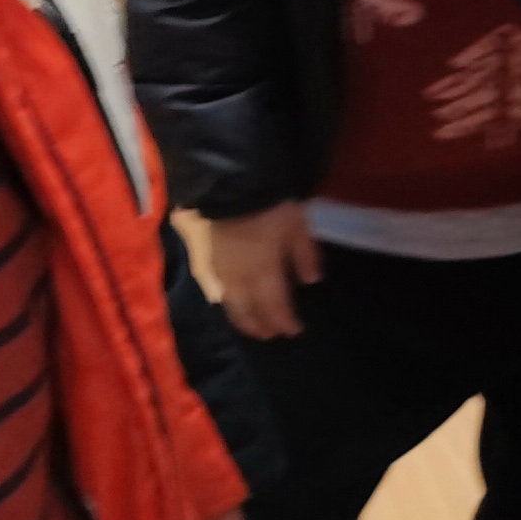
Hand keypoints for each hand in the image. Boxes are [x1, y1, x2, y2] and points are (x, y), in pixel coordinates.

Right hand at [205, 199, 318, 340]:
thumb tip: (311, 281)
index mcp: (264, 269)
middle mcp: (240, 276)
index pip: (274, 305)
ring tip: (253, 326)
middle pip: (248, 310)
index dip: (284, 321)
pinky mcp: (209, 257)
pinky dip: (228, 301)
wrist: (232, 183)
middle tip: (271, 335)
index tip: (294, 330)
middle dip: (261, 325)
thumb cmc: (270, 203)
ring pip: (230, 304)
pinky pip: (218, 288)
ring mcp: (222, 268)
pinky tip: (233, 301)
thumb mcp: (297, 225)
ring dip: (242, 319)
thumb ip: (304, 255)